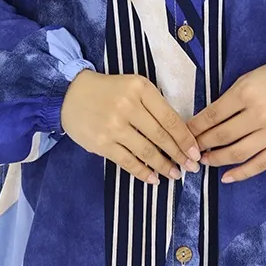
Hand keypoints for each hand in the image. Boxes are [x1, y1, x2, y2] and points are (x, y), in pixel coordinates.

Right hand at [60, 71, 201, 183]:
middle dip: (179, 154)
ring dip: (163, 166)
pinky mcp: (101, 143)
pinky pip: (127, 161)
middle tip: (191, 167)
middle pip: (160, 136)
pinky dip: (142, 172)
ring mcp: (114, 126)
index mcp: (140, 88)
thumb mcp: (134, 86)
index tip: (196, 151)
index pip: (169, 117)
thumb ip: (154, 104)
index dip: (185, 138)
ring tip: (175, 174)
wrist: (70, 94)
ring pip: (146, 151)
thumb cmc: (108, 90)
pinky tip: (153, 179)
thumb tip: (178, 133)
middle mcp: (128, 106)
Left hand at [186, 59, 265, 182]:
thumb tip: (207, 119)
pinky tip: (226, 177)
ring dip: (216, 160)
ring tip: (204, 161)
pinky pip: (259, 164)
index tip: (184, 134)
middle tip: (190, 150)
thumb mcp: (248, 79)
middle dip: (201, 144)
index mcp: (245, 93)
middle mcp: (258, 115)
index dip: (194, 127)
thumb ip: (229, 99)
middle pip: (221, 136)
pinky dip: (241, 174)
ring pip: (237, 153)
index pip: (212, 116)